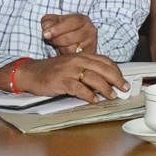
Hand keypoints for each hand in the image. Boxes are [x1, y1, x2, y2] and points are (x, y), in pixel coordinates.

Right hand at [5, 53, 127, 103]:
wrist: (31, 72)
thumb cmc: (54, 71)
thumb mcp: (73, 65)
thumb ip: (88, 69)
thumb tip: (106, 81)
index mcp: (82, 56)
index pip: (105, 61)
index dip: (117, 72)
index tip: (124, 81)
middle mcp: (77, 61)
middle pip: (102, 69)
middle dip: (116, 79)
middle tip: (123, 89)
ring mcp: (69, 70)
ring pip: (93, 78)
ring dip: (105, 88)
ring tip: (112, 96)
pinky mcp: (61, 81)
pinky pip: (78, 88)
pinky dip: (88, 95)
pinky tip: (94, 100)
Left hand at [41, 13, 97, 53]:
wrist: (71, 38)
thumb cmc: (61, 28)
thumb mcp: (53, 21)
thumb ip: (48, 22)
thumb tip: (47, 32)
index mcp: (82, 19)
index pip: (72, 23)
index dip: (58, 29)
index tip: (45, 34)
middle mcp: (90, 30)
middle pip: (70, 38)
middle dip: (56, 40)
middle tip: (51, 40)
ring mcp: (91, 43)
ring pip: (70, 49)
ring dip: (60, 48)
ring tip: (58, 45)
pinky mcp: (89, 54)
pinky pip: (73, 58)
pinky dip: (65, 56)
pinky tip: (62, 52)